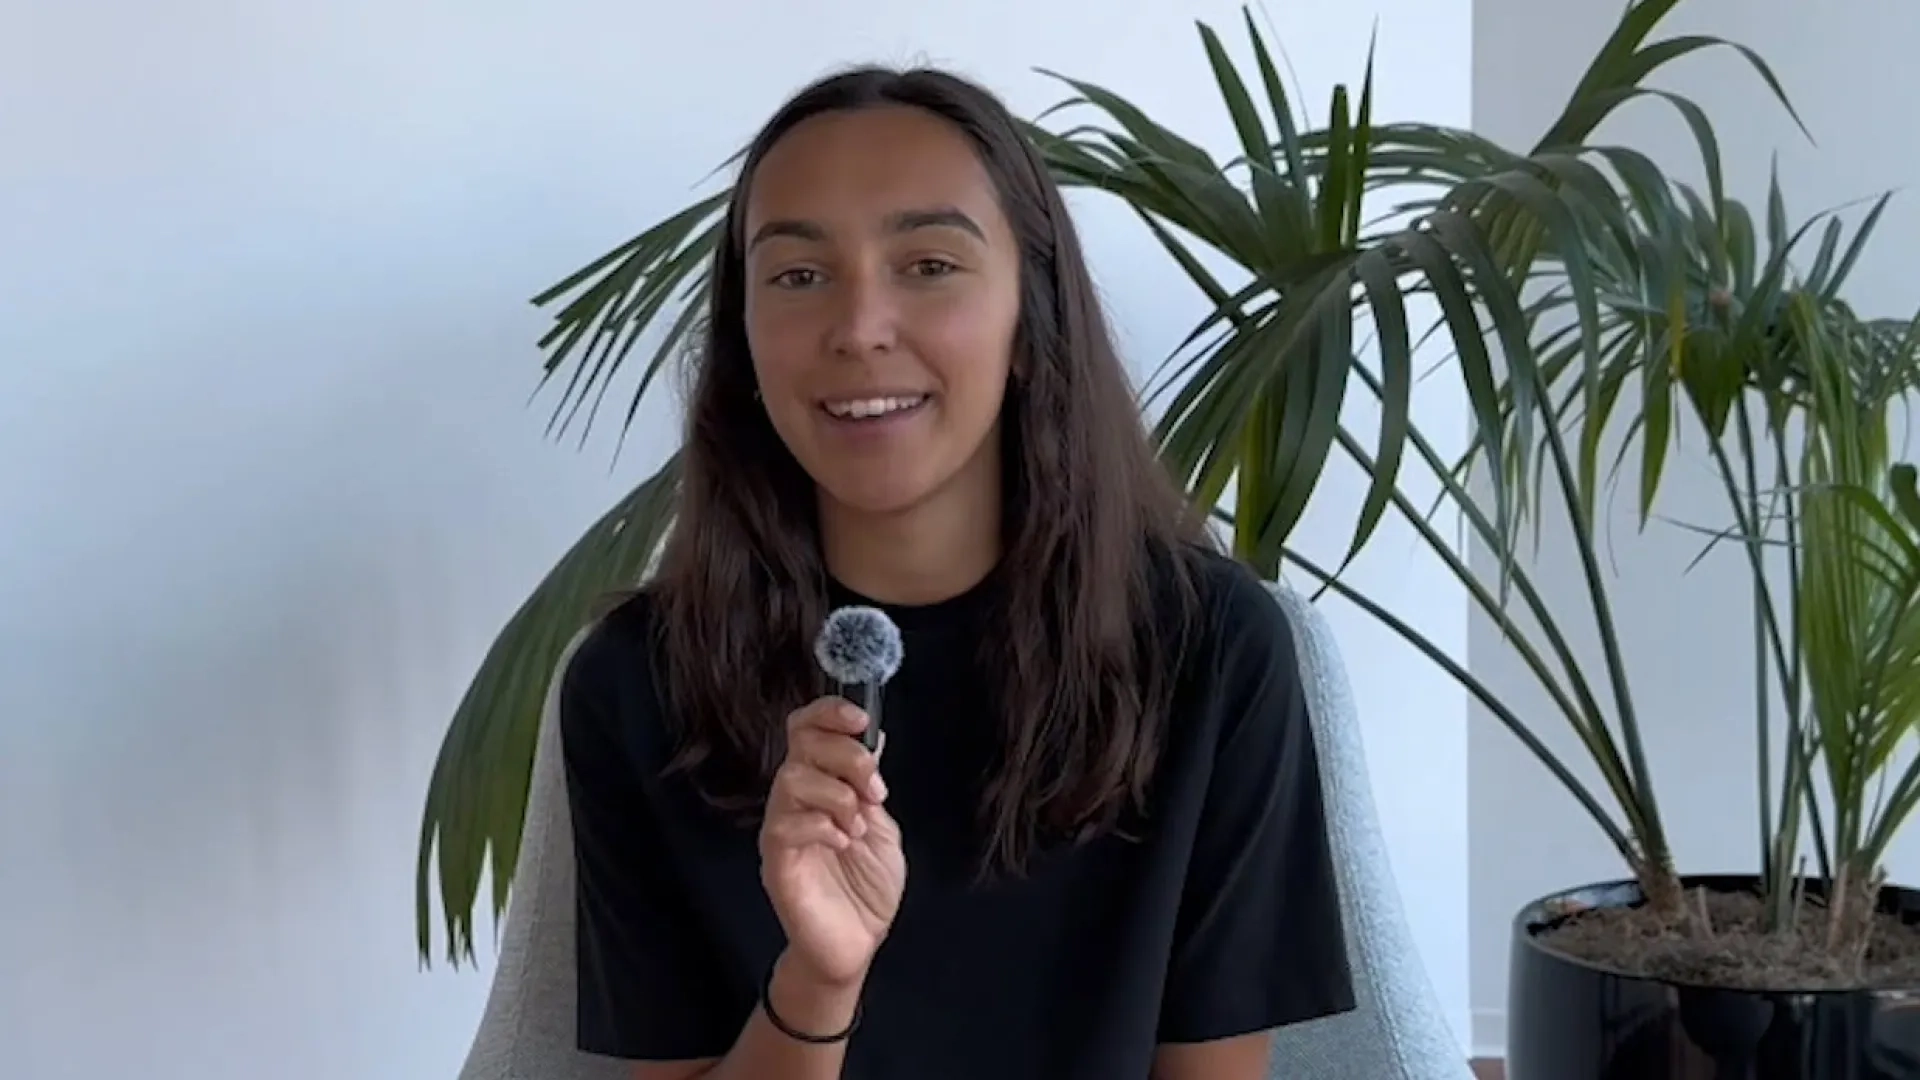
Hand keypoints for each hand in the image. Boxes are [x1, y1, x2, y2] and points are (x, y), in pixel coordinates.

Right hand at [759, 697, 905, 987]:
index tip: (861, 718)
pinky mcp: (776, 861)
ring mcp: (781, 829)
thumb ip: (871, 785)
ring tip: (858, 827)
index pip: (807, 730)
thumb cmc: (866, 889)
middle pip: (802, 745)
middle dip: (847, 756)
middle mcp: (795, 800)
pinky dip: (822, 825)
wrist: (856, 945)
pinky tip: (843, 843)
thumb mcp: (883, 826)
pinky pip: (786, 824)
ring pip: (793, 779)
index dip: (829, 713)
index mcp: (821, 785)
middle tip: (875, 789)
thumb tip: (874, 737)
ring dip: (838, 795)